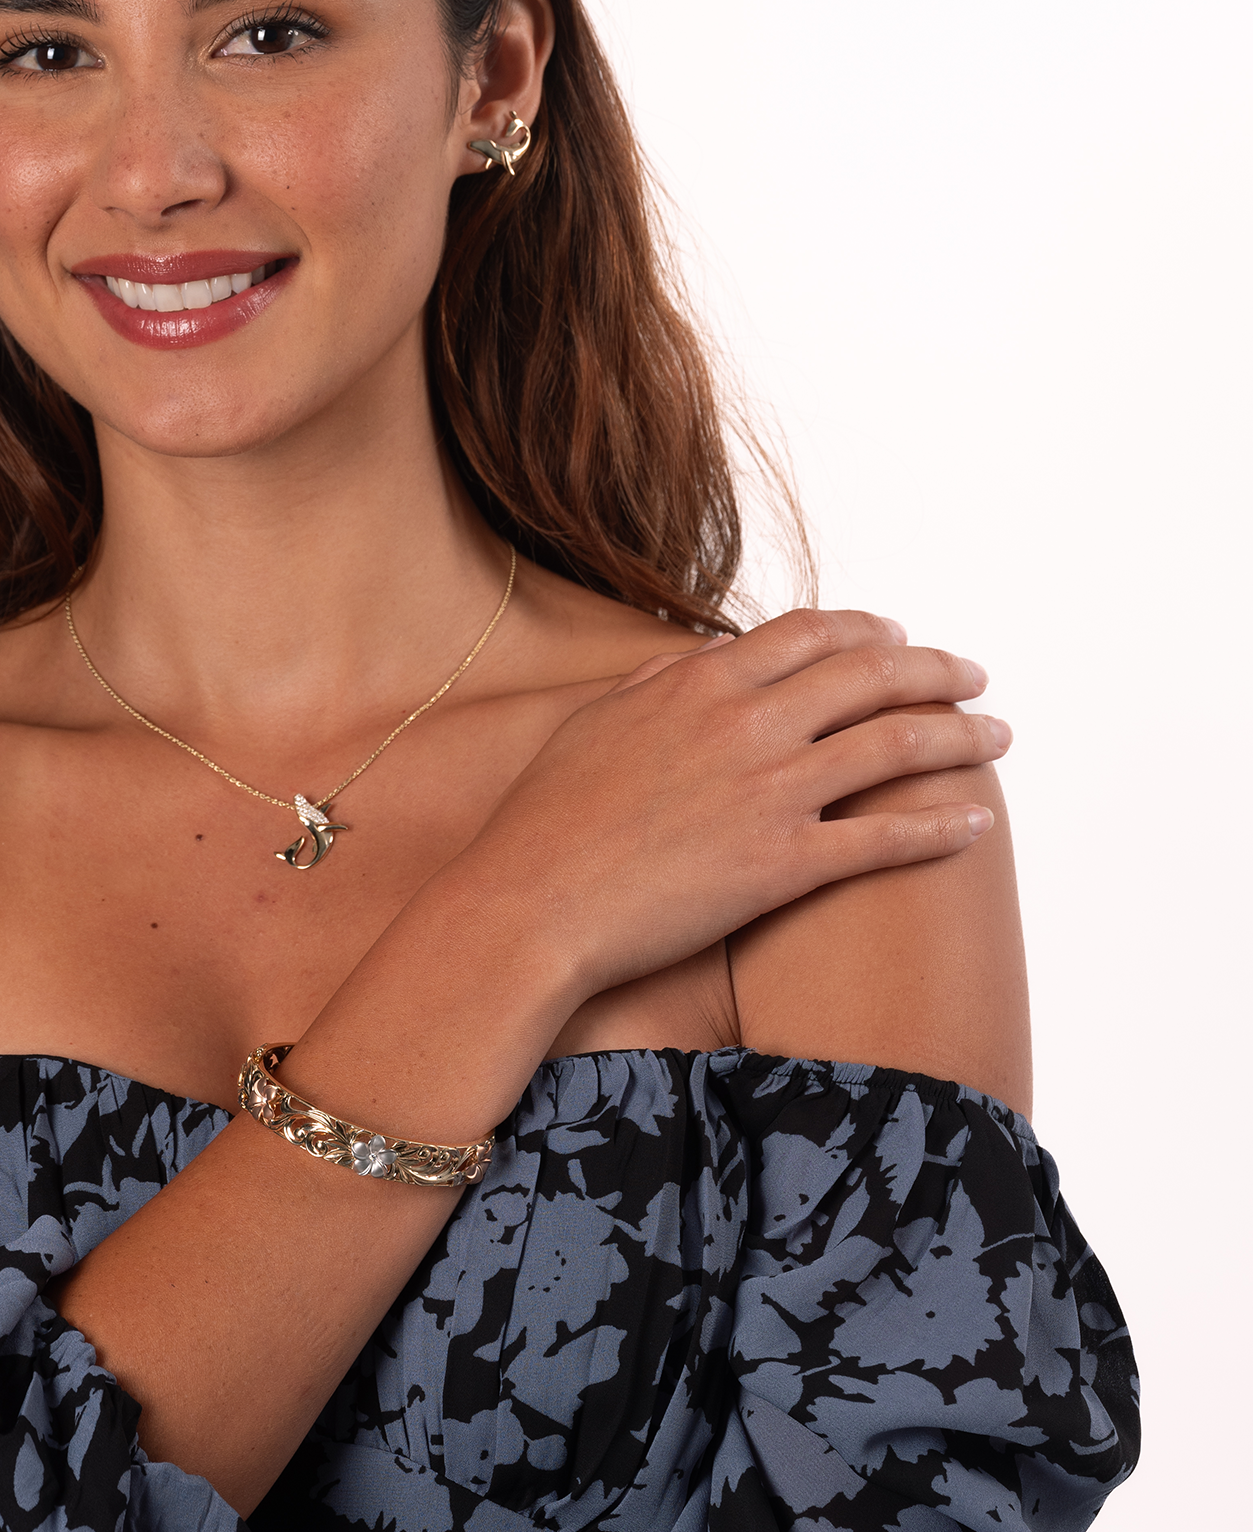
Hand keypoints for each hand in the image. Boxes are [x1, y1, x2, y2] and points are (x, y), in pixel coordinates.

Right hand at [462, 609, 1006, 1007]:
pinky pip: (886, 839)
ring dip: (961, 736)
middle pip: (871, 677)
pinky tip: (975, 822)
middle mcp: (747, 723)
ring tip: (998, 736)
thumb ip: (658, 681)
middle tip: (972, 676)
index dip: (867, 631)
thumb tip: (701, 657)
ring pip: (897, 747)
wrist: (533, 900)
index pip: (810, 634)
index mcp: (701, 682)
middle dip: (935, 671)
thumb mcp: (595, 721)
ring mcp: (771, 792)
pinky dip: (941, 827)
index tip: (899, 637)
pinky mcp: (785, 863)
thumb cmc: (547, 817)